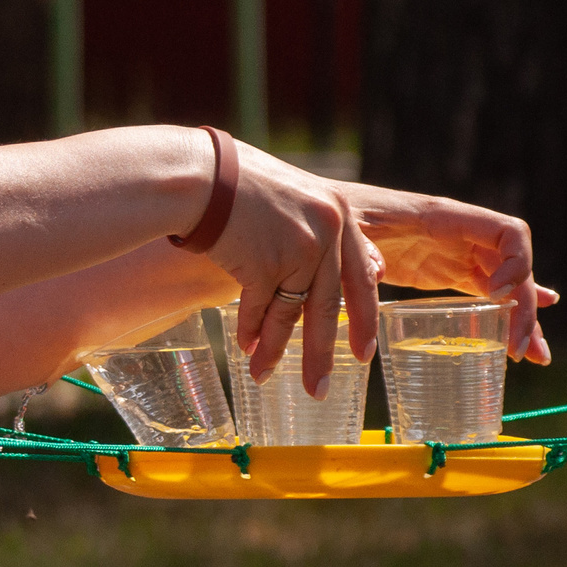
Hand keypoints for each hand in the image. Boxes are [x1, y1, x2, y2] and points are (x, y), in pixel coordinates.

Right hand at [211, 142, 381, 395]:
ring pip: (290, 313)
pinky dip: (252, 332)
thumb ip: (327, 234)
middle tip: (320, 389)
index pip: (362, 279)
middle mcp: (326, 232)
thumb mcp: (300, 200)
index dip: (364, 321)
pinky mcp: (263, 263)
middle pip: (329, 307)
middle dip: (321, 354)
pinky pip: (260, 310)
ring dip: (275, 349)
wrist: (202, 177)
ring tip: (264, 376)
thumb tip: (359, 275)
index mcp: (340, 215)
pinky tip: (248, 348)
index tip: (363, 355)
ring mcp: (296, 248)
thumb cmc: (244, 185)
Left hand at [333, 180, 557, 362]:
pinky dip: (503, 313)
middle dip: (523, 308)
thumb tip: (380, 272)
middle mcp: (459, 234)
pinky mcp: (442, 272)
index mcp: (443, 217)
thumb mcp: (345, 229)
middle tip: (519, 352)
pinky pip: (483, 292)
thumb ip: (361, 248)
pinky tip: (519, 335)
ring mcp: (454, 254)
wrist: (317, 215)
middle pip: (513, 267)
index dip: (517, 263)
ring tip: (534, 358)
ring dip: (521, 319)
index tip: (498, 295)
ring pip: (503, 285)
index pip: (508, 232)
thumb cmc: (332, 215)